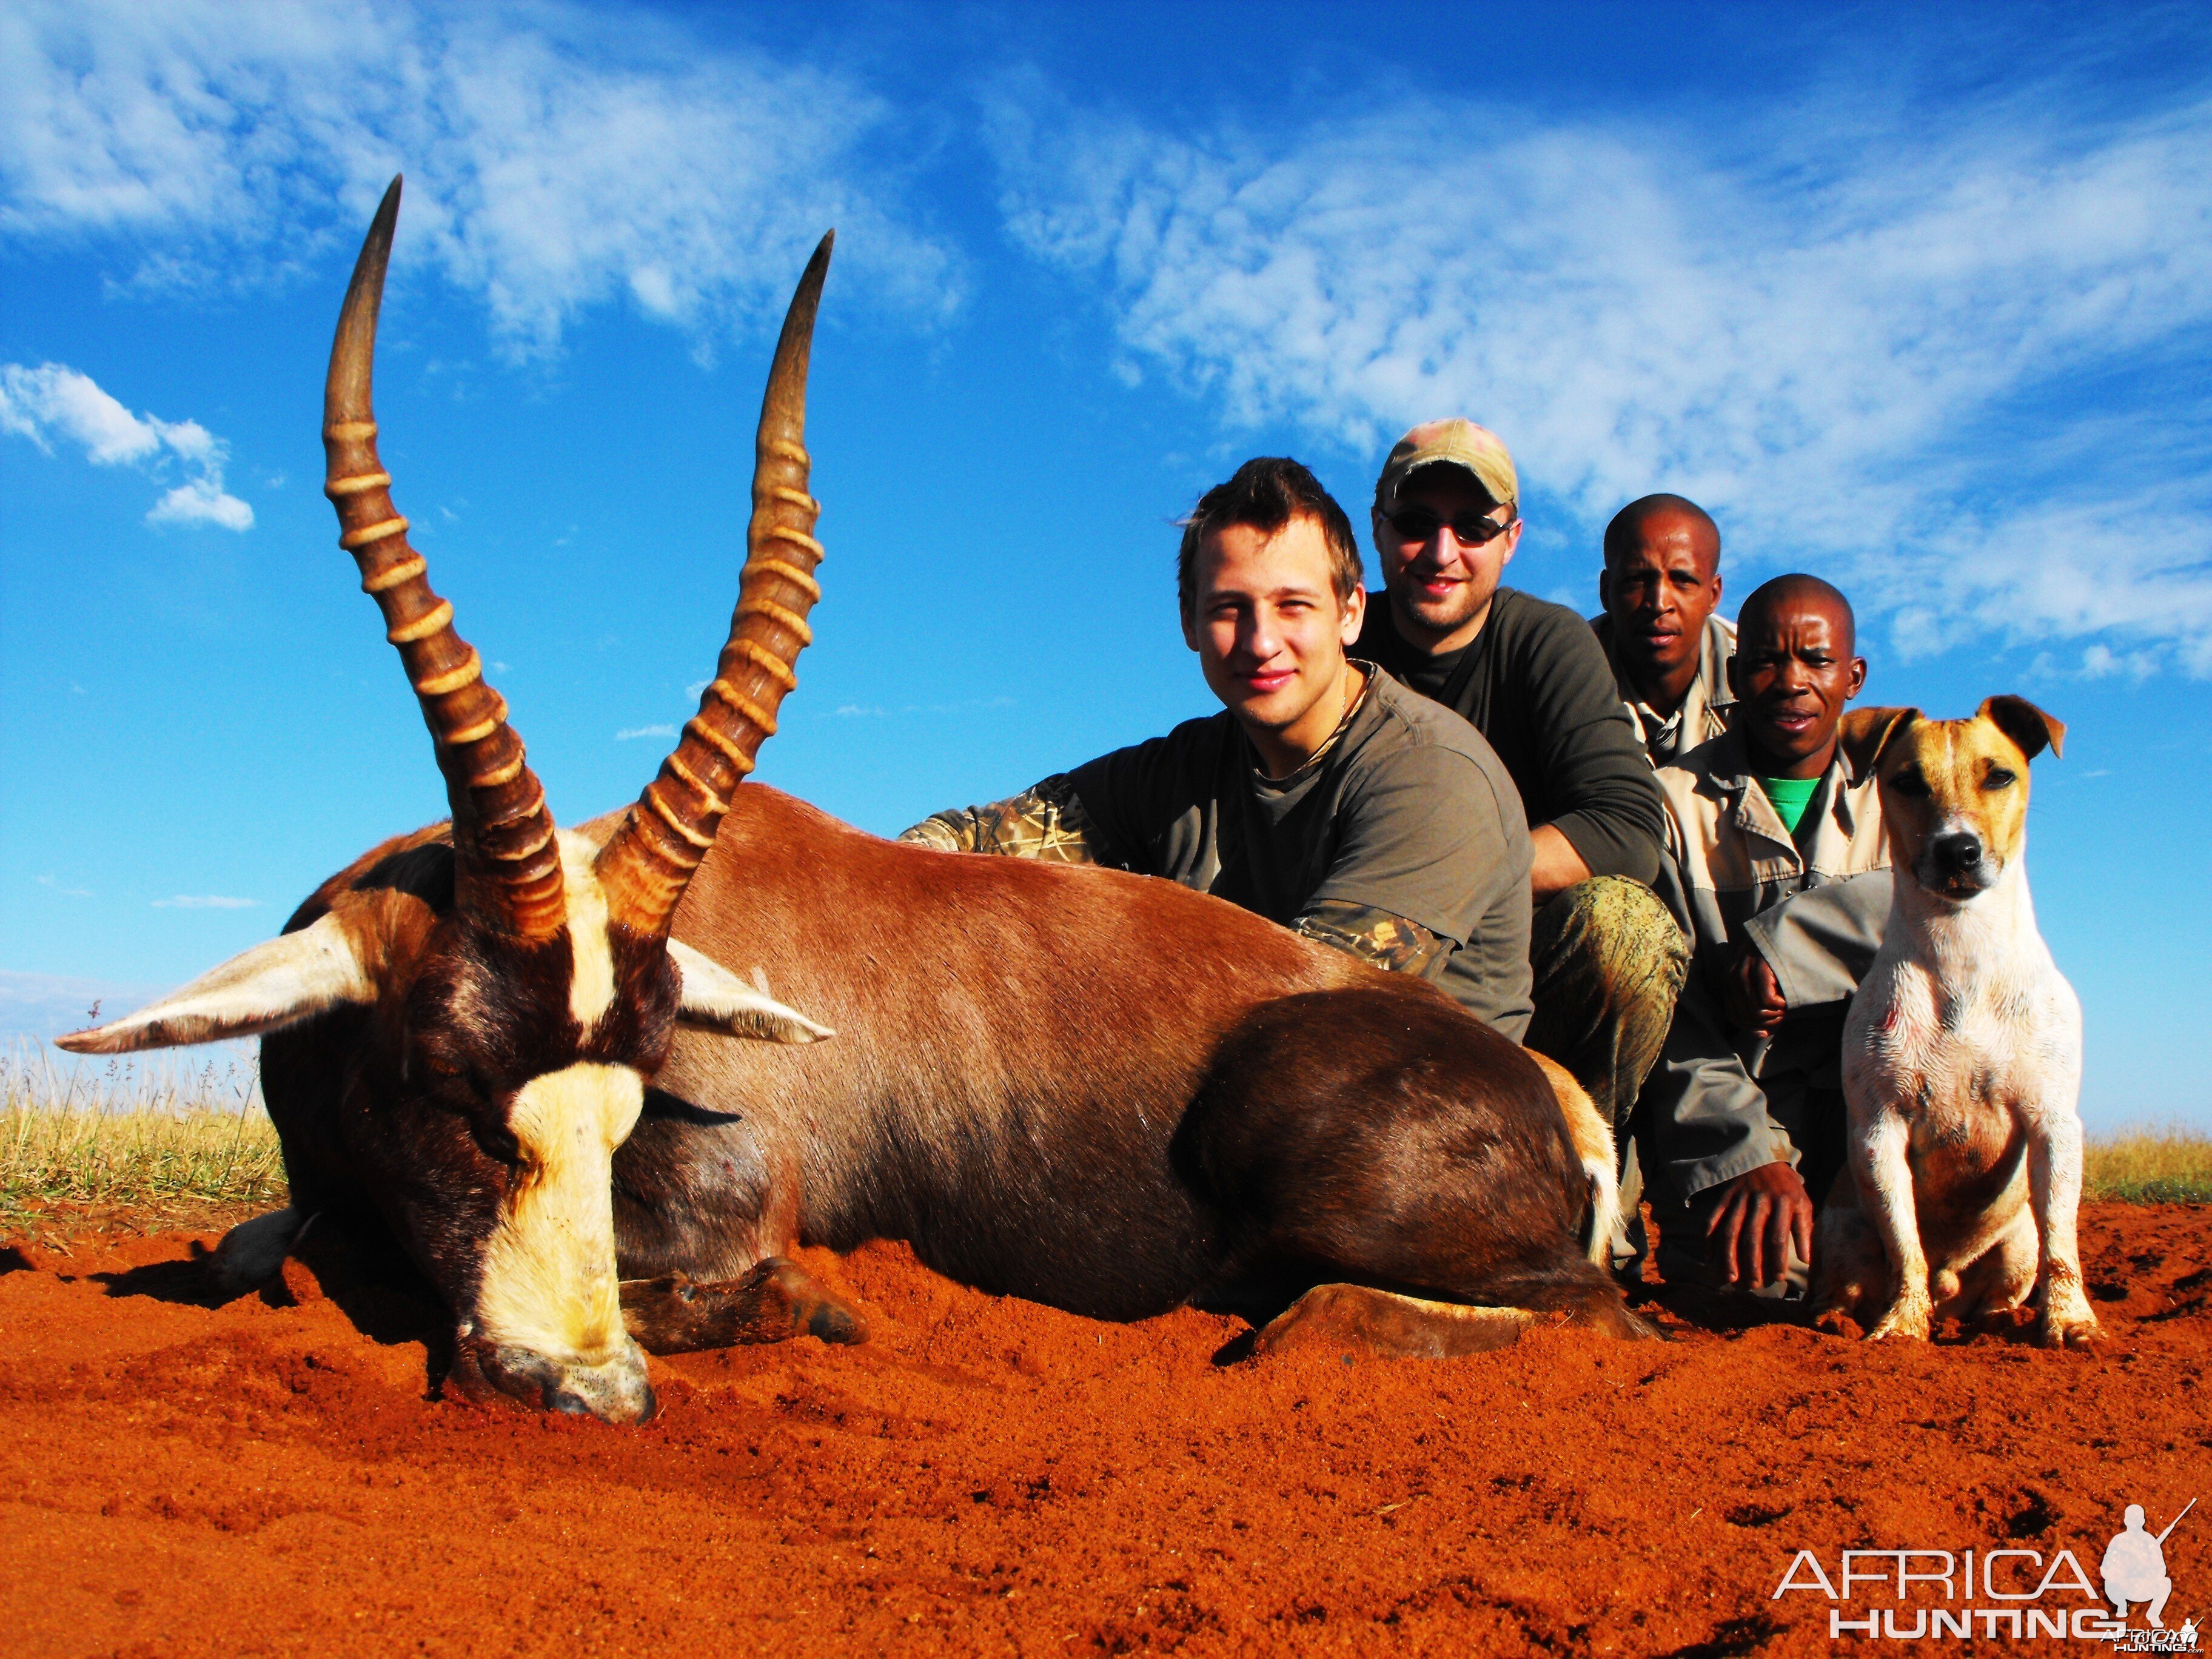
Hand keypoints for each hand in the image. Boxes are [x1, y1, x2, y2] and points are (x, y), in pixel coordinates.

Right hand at [1703, 1161, 1812, 1288]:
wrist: (1765, 1158)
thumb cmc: (1788, 1187)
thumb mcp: (1803, 1203)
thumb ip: (1805, 1230)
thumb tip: (1807, 1260)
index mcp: (1783, 1202)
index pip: (1778, 1236)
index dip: (1778, 1259)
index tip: (1779, 1278)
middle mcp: (1760, 1200)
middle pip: (1752, 1236)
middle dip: (1752, 1263)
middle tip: (1753, 1283)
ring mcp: (1739, 1198)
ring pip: (1731, 1230)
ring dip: (1729, 1255)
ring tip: (1731, 1277)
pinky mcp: (1725, 1196)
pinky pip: (1713, 1218)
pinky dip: (1708, 1238)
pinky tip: (1708, 1256)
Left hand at [1720, 945, 1784, 1035]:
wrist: (1779, 932)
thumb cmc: (1772, 962)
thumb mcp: (1758, 983)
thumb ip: (1757, 1004)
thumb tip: (1763, 1033)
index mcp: (1729, 982)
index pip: (1733, 1016)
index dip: (1750, 1029)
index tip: (1766, 1032)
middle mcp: (1732, 977)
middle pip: (1746, 1016)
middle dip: (1766, 1024)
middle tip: (1781, 1017)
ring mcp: (1745, 972)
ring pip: (1756, 1011)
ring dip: (1774, 1016)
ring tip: (1785, 1009)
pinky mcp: (1760, 968)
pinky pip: (1766, 1000)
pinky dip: (1778, 1006)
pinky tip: (1786, 1000)